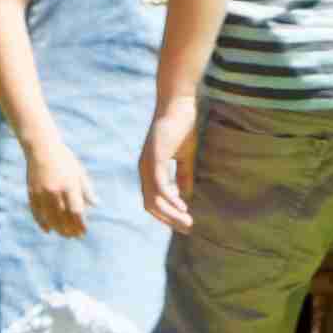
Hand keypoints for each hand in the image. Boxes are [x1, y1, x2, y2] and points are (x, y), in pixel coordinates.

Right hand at [25, 139, 92, 237]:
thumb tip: (96, 205)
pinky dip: (42, 222)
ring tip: (64, 235)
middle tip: (75, 236)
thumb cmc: (65, 159)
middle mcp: (55, 191)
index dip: (80, 224)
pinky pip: (36, 212)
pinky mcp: (32, 193)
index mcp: (70, 185)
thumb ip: (87, 190)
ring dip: (58, 228)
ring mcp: (42, 193)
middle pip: (62, 216)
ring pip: (49, 217)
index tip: (84, 231)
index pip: (76, 211)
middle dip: (70, 229)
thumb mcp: (79, 172)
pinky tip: (48, 230)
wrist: (41, 148)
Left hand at [141, 97, 202, 235]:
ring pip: (154, 199)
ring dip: (170, 213)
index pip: (153, 200)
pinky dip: (170, 198)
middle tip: (187, 227)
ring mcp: (147, 165)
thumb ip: (183, 175)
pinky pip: (160, 185)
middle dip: (168, 219)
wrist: (178, 104)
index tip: (185, 221)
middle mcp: (144, 171)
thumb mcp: (185, 156)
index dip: (167, 214)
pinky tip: (182, 205)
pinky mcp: (154, 158)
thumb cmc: (182, 126)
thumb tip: (185, 196)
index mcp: (150, 170)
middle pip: (150, 205)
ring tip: (188, 221)